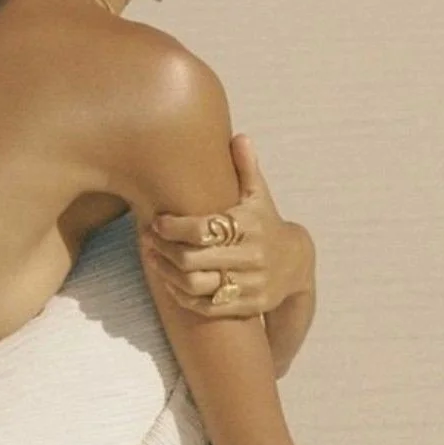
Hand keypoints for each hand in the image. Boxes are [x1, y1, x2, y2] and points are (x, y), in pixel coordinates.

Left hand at [139, 134, 313, 318]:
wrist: (296, 265)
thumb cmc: (265, 223)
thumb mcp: (259, 195)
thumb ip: (246, 168)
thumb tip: (239, 137)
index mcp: (250, 226)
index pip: (202, 230)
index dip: (174, 227)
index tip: (157, 222)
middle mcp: (252, 257)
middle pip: (193, 260)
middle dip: (164, 250)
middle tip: (147, 240)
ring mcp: (250, 285)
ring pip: (196, 285)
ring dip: (167, 274)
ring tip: (153, 259)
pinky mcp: (247, 306)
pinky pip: (206, 307)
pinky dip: (182, 296)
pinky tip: (169, 281)